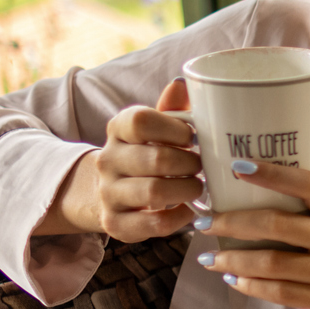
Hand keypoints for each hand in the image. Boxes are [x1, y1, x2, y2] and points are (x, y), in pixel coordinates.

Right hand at [36, 80, 202, 242]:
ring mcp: (108, 193)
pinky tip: (187, 209)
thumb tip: (183, 84)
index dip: (174, 128)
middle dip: (190, 163)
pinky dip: (179, 218)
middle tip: (202, 165)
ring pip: (154, 192)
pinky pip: (154, 224)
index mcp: (117, 129)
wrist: (108, 191)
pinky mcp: (115, 224)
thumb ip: (171, 108)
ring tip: (198, 187)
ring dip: (187, 189)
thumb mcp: (154, 128)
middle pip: (156, 159)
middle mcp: (107, 160)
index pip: (141, 121)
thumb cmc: (144, 153)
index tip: (192, 136)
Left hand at [200, 159, 309, 308]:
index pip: (309, 183)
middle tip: (203, 221)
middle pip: (280, 223)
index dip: (272, 172)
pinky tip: (234, 279)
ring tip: (208, 257)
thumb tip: (250, 198)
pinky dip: (251, 285)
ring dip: (233, 258)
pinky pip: (282, 293)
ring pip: (274, 262)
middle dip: (232, 221)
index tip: (237, 165)